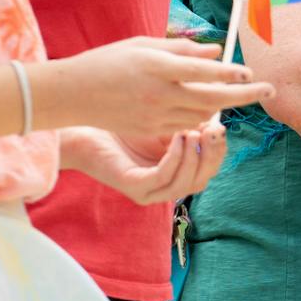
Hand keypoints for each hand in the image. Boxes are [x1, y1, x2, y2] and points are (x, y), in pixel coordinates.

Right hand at [43, 37, 273, 149]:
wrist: (74, 94)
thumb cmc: (109, 62)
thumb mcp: (143, 46)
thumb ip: (181, 49)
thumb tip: (216, 52)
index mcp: (157, 66)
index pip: (204, 72)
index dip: (231, 73)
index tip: (251, 71)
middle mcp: (159, 93)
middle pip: (213, 98)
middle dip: (245, 95)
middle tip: (270, 90)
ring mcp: (156, 116)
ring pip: (203, 115)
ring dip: (223, 106)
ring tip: (237, 93)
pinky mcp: (152, 131)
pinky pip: (186, 125)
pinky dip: (201, 116)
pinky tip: (206, 107)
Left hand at [63, 121, 226, 205]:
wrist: (80, 129)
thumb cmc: (117, 122)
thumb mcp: (161, 121)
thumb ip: (187, 121)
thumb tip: (217, 109)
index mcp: (173, 174)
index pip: (206, 169)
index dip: (217, 150)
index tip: (220, 126)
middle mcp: (163, 187)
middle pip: (201, 180)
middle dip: (211, 156)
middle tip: (214, 130)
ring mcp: (149, 192)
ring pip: (185, 184)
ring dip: (195, 157)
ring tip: (196, 131)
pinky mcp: (135, 188)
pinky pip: (163, 177)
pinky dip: (176, 159)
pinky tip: (179, 137)